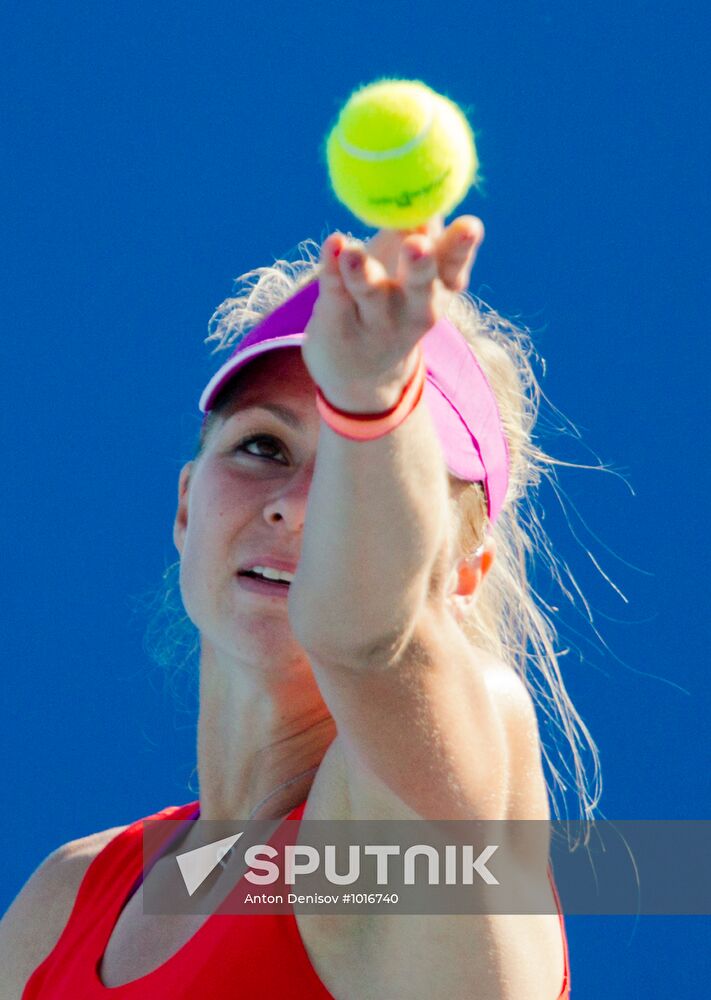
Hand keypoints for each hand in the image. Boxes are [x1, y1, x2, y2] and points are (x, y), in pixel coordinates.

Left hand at [301, 214, 484, 411]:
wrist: (360, 373)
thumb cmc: (392, 303)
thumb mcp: (414, 275)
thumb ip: (418, 230)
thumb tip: (425, 187)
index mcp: (437, 293)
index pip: (454, 268)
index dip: (462, 248)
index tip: (470, 224)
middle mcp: (411, 311)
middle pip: (420, 287)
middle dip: (420, 265)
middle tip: (418, 244)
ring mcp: (374, 320)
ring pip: (370, 293)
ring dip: (362, 272)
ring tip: (353, 251)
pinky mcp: (338, 322)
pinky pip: (334, 291)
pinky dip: (331, 266)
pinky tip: (332, 243)